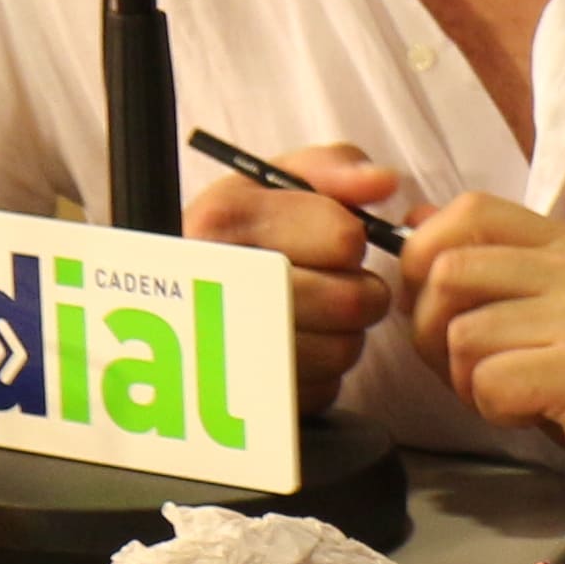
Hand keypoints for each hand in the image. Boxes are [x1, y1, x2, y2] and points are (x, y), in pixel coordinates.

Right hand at [178, 147, 404, 413]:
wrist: (182, 290)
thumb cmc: (244, 230)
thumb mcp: (274, 181)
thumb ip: (334, 168)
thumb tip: (382, 183)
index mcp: (226, 218)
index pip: (344, 238)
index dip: (349, 239)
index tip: (326, 241)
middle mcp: (221, 282)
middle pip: (353, 301)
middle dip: (359, 291)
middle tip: (332, 283)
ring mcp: (224, 346)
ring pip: (345, 350)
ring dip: (343, 333)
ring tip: (311, 314)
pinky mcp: (243, 395)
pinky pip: (324, 389)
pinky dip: (323, 372)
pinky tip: (295, 346)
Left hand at [393, 192, 564, 485]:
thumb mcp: (544, 306)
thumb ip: (487, 265)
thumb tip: (413, 223)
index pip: (472, 210)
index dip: (424, 251)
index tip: (434, 301)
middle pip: (449, 272)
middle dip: (430, 329)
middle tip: (463, 365)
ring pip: (462, 335)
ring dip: (465, 379)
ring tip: (507, 392)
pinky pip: (490, 381)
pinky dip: (492, 408)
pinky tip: (527, 413)